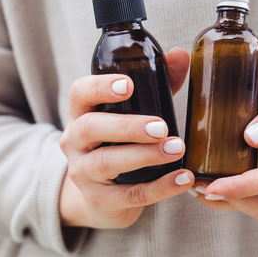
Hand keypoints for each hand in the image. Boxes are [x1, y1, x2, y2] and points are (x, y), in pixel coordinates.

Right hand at [59, 48, 194, 229]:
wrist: (103, 197)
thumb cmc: (119, 143)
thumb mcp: (132, 113)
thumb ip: (156, 84)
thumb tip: (180, 55)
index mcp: (81, 113)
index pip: (79, 93)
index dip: (101, 87)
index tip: (129, 85)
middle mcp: (74, 142)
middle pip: (89, 128)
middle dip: (126, 126)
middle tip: (161, 127)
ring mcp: (83, 173)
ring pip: (106, 163)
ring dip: (144, 156)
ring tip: (177, 149)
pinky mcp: (99, 201)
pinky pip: (129, 195)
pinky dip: (159, 188)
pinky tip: (182, 178)